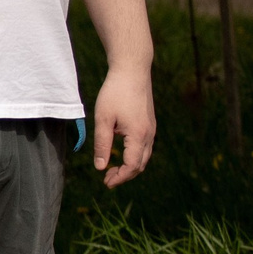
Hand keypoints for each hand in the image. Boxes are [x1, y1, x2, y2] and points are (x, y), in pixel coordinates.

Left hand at [89, 64, 155, 187]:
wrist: (132, 70)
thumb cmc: (115, 93)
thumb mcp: (103, 119)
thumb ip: (102, 145)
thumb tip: (101, 167)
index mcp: (138, 135)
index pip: (131, 166)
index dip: (119, 178)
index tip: (106, 183)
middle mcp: (149, 134)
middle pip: (140, 164)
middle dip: (125, 175)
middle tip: (107, 179)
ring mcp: (151, 128)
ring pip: (144, 156)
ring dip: (130, 166)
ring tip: (112, 168)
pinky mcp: (149, 122)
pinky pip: (145, 146)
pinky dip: (134, 155)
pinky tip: (120, 151)